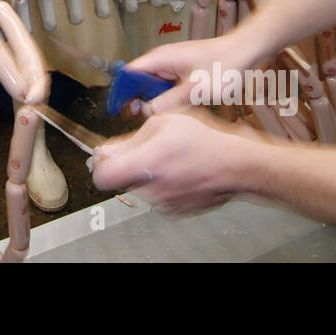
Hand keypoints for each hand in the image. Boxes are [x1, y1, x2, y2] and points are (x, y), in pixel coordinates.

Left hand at [90, 108, 256, 213]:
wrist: (235, 165)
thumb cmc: (203, 140)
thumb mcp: (163, 123)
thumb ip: (129, 140)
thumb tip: (106, 151)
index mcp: (144, 164)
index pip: (101, 177)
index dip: (100, 165)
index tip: (106, 156)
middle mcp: (151, 189)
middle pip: (121, 181)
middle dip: (126, 165)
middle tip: (143, 150)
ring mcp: (163, 204)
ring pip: (139, 188)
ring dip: (144, 175)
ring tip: (166, 159)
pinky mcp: (175, 211)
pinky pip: (156, 197)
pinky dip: (161, 185)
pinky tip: (177, 170)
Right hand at [123, 33, 258, 116]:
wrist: (246, 51)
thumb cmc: (223, 65)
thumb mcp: (194, 91)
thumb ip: (168, 102)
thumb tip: (147, 112)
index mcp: (161, 59)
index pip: (129, 73)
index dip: (122, 91)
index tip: (121, 109)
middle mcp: (163, 59)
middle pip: (139, 80)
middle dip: (137, 98)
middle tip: (140, 118)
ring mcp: (173, 64)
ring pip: (153, 84)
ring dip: (153, 99)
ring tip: (156, 117)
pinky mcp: (183, 69)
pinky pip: (166, 84)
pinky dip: (165, 96)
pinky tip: (172, 109)